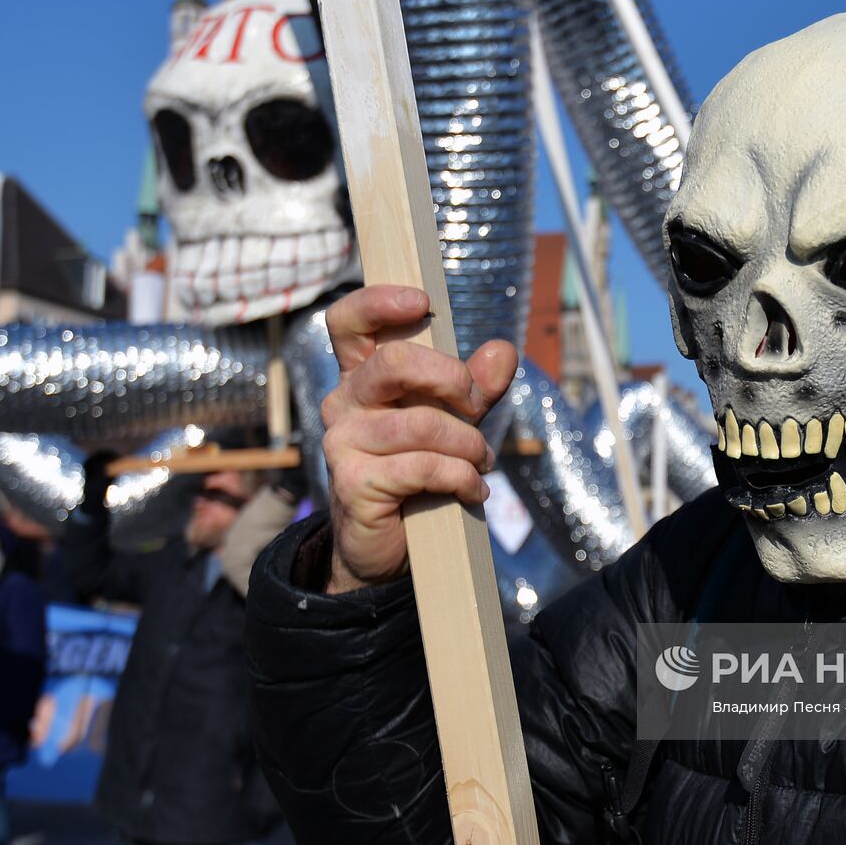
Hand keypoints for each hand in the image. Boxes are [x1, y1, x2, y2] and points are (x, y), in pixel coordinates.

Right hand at [320, 286, 517, 593]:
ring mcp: (342, 442)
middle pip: (392, 363)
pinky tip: (472, 490)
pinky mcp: (354, 482)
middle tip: (477, 406)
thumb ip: (476, 386)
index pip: (348, 321)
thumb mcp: (454, 421)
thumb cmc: (420, 470)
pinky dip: (462, 478)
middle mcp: (343, 402)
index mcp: (361, 376)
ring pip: (422, 423)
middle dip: (452, 379)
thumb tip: (503, 351)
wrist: (390, 544)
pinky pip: (423, 466)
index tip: (423, 302)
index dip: (378, 302)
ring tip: (481, 463)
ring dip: (468, 445)